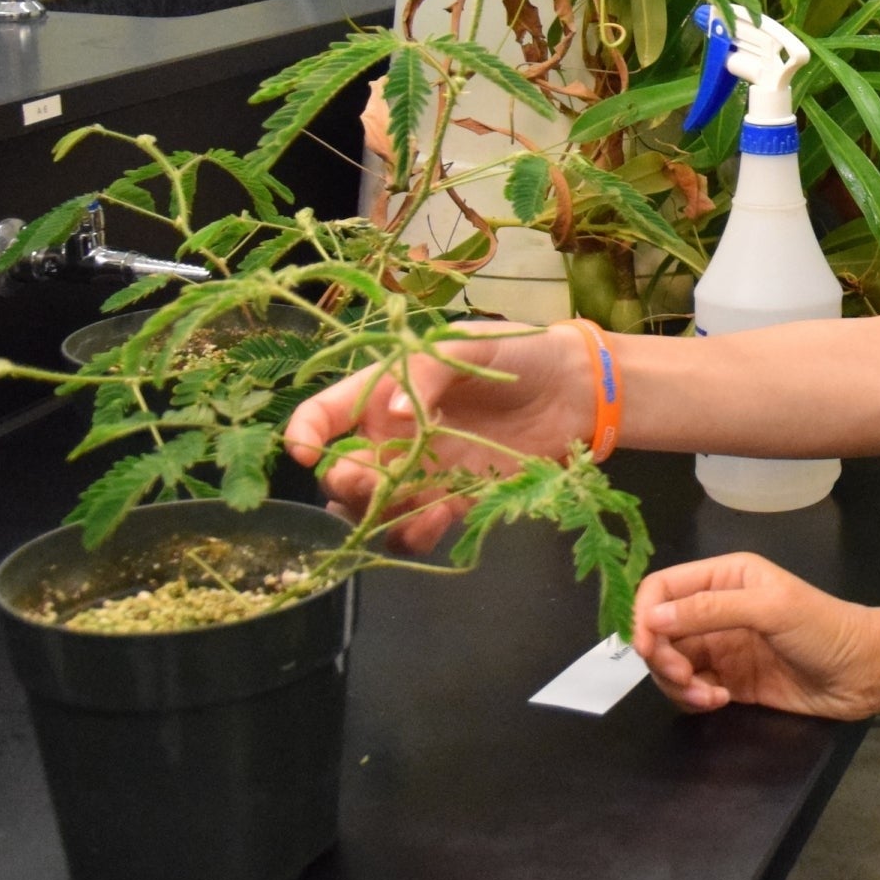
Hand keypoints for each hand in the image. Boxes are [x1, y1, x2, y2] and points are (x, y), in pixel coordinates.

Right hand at [281, 321, 595, 549]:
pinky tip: (436, 520)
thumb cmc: (518, 353)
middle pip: (341, 471)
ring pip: (371, 508)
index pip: (324, 414)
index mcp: (383, 391)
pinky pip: (414, 528)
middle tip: (369, 481)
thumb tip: (392, 414)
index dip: (305, 433)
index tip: (304, 452)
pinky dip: (413, 534)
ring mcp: (421, 472)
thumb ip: (426, 374)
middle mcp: (392, 437)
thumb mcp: (466, 345)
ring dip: (376, 515)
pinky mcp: (452, 501)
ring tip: (410, 504)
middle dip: (344, 482)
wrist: (576, 390)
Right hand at [632, 552, 879, 721]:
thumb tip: (652, 619)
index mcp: (724, 578)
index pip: (661, 588)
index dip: (644, 615)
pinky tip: (720, 700)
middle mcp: (716, 610)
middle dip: (661, 657)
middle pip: (658, 632)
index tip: (646, 647)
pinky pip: (690, 690)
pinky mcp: (729, 682)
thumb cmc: (823, 629)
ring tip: (709, 695)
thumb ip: (710, 610)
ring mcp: (721, 648)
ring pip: (670, 665)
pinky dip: (694, 698)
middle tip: (684, 677)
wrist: (864, 673)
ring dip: (677, 684)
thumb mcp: (770, 609)